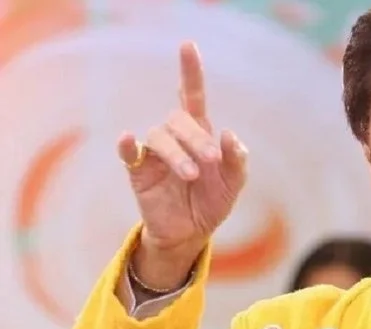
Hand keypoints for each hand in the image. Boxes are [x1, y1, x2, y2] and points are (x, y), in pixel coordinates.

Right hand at [119, 42, 247, 287]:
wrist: (192, 234)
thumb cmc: (213, 203)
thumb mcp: (234, 183)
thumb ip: (236, 160)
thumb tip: (229, 134)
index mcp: (200, 135)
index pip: (192, 97)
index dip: (190, 72)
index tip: (187, 46)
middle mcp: (176, 138)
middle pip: (178, 119)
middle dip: (197, 137)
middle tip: (211, 161)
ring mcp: (156, 154)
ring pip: (158, 136)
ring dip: (177, 153)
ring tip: (192, 175)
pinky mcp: (140, 173)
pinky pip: (130, 154)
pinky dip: (127, 146)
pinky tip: (129, 141)